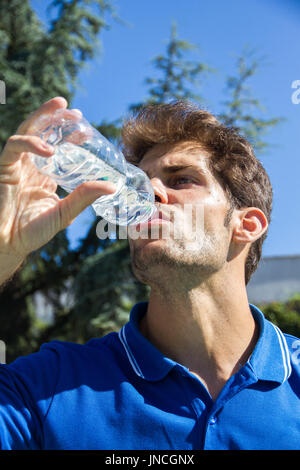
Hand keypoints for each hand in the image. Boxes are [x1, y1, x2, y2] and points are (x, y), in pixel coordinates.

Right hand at [0, 97, 115, 270]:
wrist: (10, 243)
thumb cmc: (35, 231)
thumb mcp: (66, 212)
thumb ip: (84, 197)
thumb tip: (112, 186)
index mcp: (47, 175)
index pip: (59, 148)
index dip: (72, 136)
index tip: (87, 129)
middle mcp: (32, 166)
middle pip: (42, 132)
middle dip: (56, 117)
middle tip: (74, 111)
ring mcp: (18, 165)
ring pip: (27, 130)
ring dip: (42, 116)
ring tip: (60, 108)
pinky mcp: (5, 167)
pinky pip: (14, 146)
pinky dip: (31, 143)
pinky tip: (48, 149)